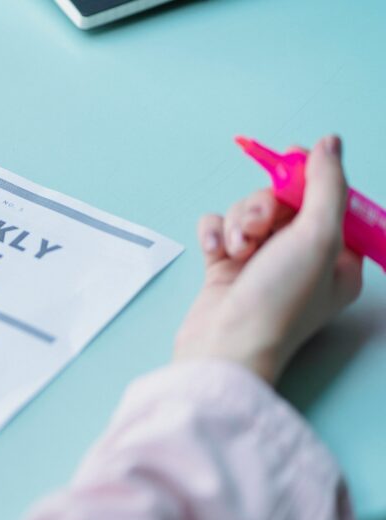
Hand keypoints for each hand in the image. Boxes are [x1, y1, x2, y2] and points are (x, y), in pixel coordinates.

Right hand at [174, 135, 362, 383]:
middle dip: (265, 206)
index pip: (328, 200)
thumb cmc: (279, 300)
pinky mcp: (225, 268)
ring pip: (247, 212)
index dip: (308, 178)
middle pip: (283, 201)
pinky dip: (214, 234)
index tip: (291, 159)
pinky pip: (218, 229)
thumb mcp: (319, 237)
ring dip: (238, 221)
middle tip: (260, 223)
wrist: (224, 346)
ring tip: (237, 248)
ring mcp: (260, 263)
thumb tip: (330, 143)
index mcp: (337, 258)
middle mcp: (300, 259)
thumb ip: (326, 185)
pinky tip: (215, 252)